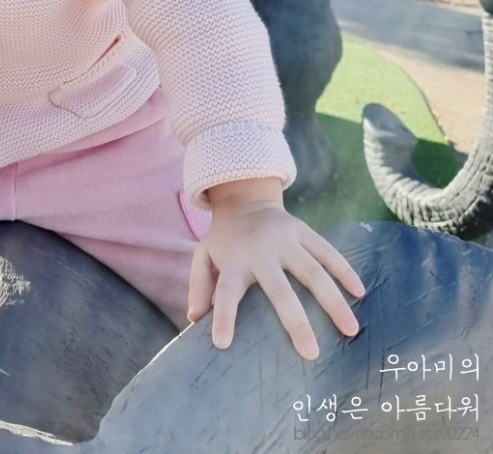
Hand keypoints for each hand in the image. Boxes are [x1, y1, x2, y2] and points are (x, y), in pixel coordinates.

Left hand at [186, 178, 364, 359]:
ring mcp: (286, 239)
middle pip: (280, 288)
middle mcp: (261, 250)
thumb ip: (199, 286)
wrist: (244, 199)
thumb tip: (194, 320)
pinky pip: (328, 251)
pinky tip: (360, 292)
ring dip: (333, 301)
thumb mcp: (203, 255)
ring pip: (313, 271)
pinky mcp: (304, 231)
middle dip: (296, 321)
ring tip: (350, 330)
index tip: (222, 344)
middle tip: (311, 354)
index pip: (225, 291)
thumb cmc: (225, 239)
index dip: (223, 316)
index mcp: (235, 260)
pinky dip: (345, 270)